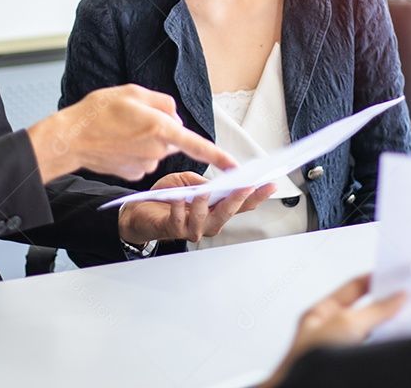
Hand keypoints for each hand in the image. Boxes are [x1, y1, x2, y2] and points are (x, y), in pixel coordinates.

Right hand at [26, 84, 236, 183]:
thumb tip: (173, 116)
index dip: (219, 156)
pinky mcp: (134, 174)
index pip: (197, 144)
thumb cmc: (98, 112)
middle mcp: (156, 150)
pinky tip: (118, 144)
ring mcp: (145, 164)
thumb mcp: (132, 92)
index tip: (236, 167)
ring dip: (147, 139)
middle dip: (162, 128)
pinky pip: (145, 159)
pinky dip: (136, 151)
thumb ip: (161, 102)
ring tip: (121, 130)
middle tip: (135, 118)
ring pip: (158, 148)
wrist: (71, 138)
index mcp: (160, 128)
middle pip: (172, 137)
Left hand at [117, 171, 277, 244]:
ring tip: (204, 192)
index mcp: (216, 209)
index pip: (241, 204)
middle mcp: (208, 222)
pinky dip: (179, 206)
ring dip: (205, 204)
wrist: (140, 212)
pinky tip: (179, 197)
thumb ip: (202, 182)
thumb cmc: (166, 197)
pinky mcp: (173, 229)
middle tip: (248, 185)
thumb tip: (214, 181)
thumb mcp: (187, 182)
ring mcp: (192, 229)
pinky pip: (179, 218)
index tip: (270, 184)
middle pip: (229, 212)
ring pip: (205, 218)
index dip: (258, 195)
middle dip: (239, 198)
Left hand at [261, 275, 405, 387]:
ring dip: (391, 329)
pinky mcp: (353, 366)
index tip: (398, 277)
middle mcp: (331, 331)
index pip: (353, 288)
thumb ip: (374, 310)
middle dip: (387, 306)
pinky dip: (389, 347)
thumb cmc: (308, 361)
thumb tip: (397, 297)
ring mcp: (342, 351)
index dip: (375, 280)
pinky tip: (400, 343)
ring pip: (373, 334)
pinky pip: (376, 351)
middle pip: (366, 311)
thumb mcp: (347, 325)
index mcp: (321, 312)